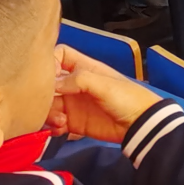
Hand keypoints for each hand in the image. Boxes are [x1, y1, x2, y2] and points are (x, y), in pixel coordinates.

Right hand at [46, 44, 162, 142]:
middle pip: (48, 83)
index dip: (49, 63)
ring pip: (48, 104)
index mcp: (83, 67)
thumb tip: (53, 85)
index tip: (48, 77)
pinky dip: (53, 127)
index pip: (58, 55)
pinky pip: (53, 123)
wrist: (139, 124)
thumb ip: (79, 80)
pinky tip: (62, 129)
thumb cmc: (127, 98)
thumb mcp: (104, 84)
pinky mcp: (73, 122)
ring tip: (61, 121)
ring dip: (48, 113)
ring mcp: (72, 103)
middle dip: (44, 95)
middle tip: (51, 106)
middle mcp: (74, 84)